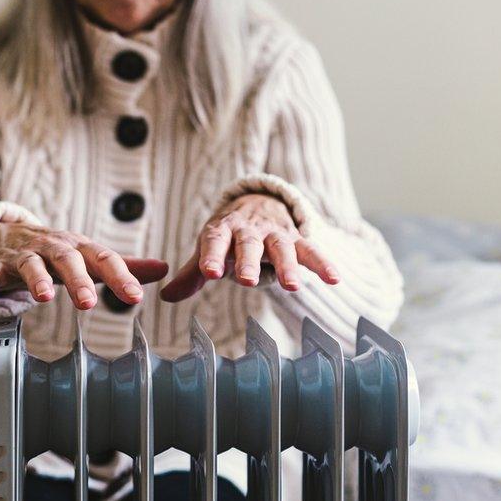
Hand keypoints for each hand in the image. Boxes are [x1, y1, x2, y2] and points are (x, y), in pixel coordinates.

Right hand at [0, 222, 168, 309]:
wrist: (10, 233)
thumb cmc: (56, 251)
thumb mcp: (89, 256)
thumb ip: (122, 266)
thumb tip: (163, 269)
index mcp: (79, 248)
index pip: (104, 259)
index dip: (120, 277)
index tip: (134, 297)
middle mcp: (54, 248)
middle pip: (68, 260)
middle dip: (79, 280)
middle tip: (88, 302)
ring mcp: (25, 254)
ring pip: (32, 264)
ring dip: (37, 279)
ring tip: (42, 297)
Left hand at [160, 194, 338, 301]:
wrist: (257, 203)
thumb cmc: (228, 235)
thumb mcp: (209, 248)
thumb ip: (191, 274)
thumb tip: (166, 297)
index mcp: (222, 230)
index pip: (214, 241)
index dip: (211, 256)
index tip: (208, 273)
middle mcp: (248, 229)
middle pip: (249, 244)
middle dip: (248, 262)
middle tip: (246, 281)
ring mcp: (274, 233)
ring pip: (282, 247)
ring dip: (288, 266)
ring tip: (293, 287)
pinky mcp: (296, 238)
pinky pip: (311, 250)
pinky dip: (323, 263)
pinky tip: (334, 279)